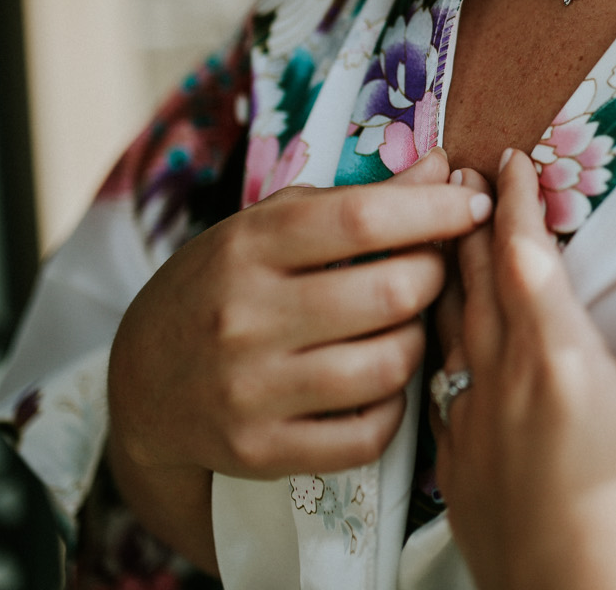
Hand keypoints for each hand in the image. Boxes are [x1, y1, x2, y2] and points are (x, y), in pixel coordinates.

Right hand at [108, 148, 492, 479]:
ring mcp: (251, 390)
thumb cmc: (223, 286)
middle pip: (391, 292)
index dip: (436, 208)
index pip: (363, 219)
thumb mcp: (270, 228)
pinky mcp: (261, 451)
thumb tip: (441, 165)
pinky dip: (394, 407)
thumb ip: (356, 200)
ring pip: (390, 365)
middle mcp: (245, 316)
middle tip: (435, 270)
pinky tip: (382, 382)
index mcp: (248, 246)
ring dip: (420, 341)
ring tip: (406, 326)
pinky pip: (368, 434)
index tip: (476, 202)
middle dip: (436, 275)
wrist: (139, 384)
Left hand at [433, 151, 615, 589]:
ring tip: (441, 248)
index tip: (508, 159)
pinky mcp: (462, 477)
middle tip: (457, 180)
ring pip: (448, 333)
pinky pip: (439, 390)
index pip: (523, 255)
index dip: (515, 201)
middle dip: (467, 225)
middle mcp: (499, 382)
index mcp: (554, 355)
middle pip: (473, 283)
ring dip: (445, 279)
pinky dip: (440, 350)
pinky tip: (445, 358)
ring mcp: (471, 432)